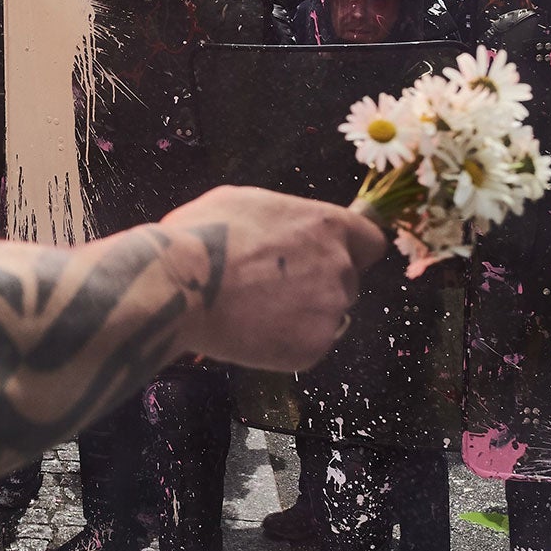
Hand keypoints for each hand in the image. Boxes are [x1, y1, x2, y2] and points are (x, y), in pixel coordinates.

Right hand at [161, 185, 387, 373]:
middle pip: (347, 281)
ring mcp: (330, 311)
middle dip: (318, 285)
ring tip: (255, 311)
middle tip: (274, 288)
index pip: (371, 243)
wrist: (180, 286)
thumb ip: (283, 217)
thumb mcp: (245, 201)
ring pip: (326, 315)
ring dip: (301, 315)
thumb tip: (284, 229)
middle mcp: (340, 268)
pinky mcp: (313, 348)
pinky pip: (307, 345)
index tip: (331, 259)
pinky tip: (251, 331)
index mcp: (328, 226)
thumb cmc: (204, 236)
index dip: (351, 252)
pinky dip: (285, 343)